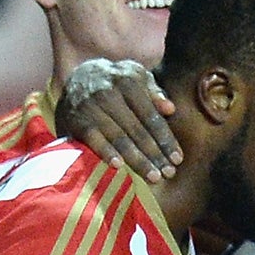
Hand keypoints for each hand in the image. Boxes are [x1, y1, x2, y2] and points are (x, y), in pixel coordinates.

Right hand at [59, 59, 180, 182]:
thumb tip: (170, 109)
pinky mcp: (76, 120)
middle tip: (168, 173)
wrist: (77, 77)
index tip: (178, 159)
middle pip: (137, 129)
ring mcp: (91, 106)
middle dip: (155, 153)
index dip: (165, 139)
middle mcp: (109, 93)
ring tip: (153, 176)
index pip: (151, 116)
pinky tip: (119, 166)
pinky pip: (93, 138)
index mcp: (128, 81)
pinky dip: (105, 151)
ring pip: (118, 137)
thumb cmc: (116, 82)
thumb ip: (154, 93)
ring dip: (137, 159)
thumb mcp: (136, 78)